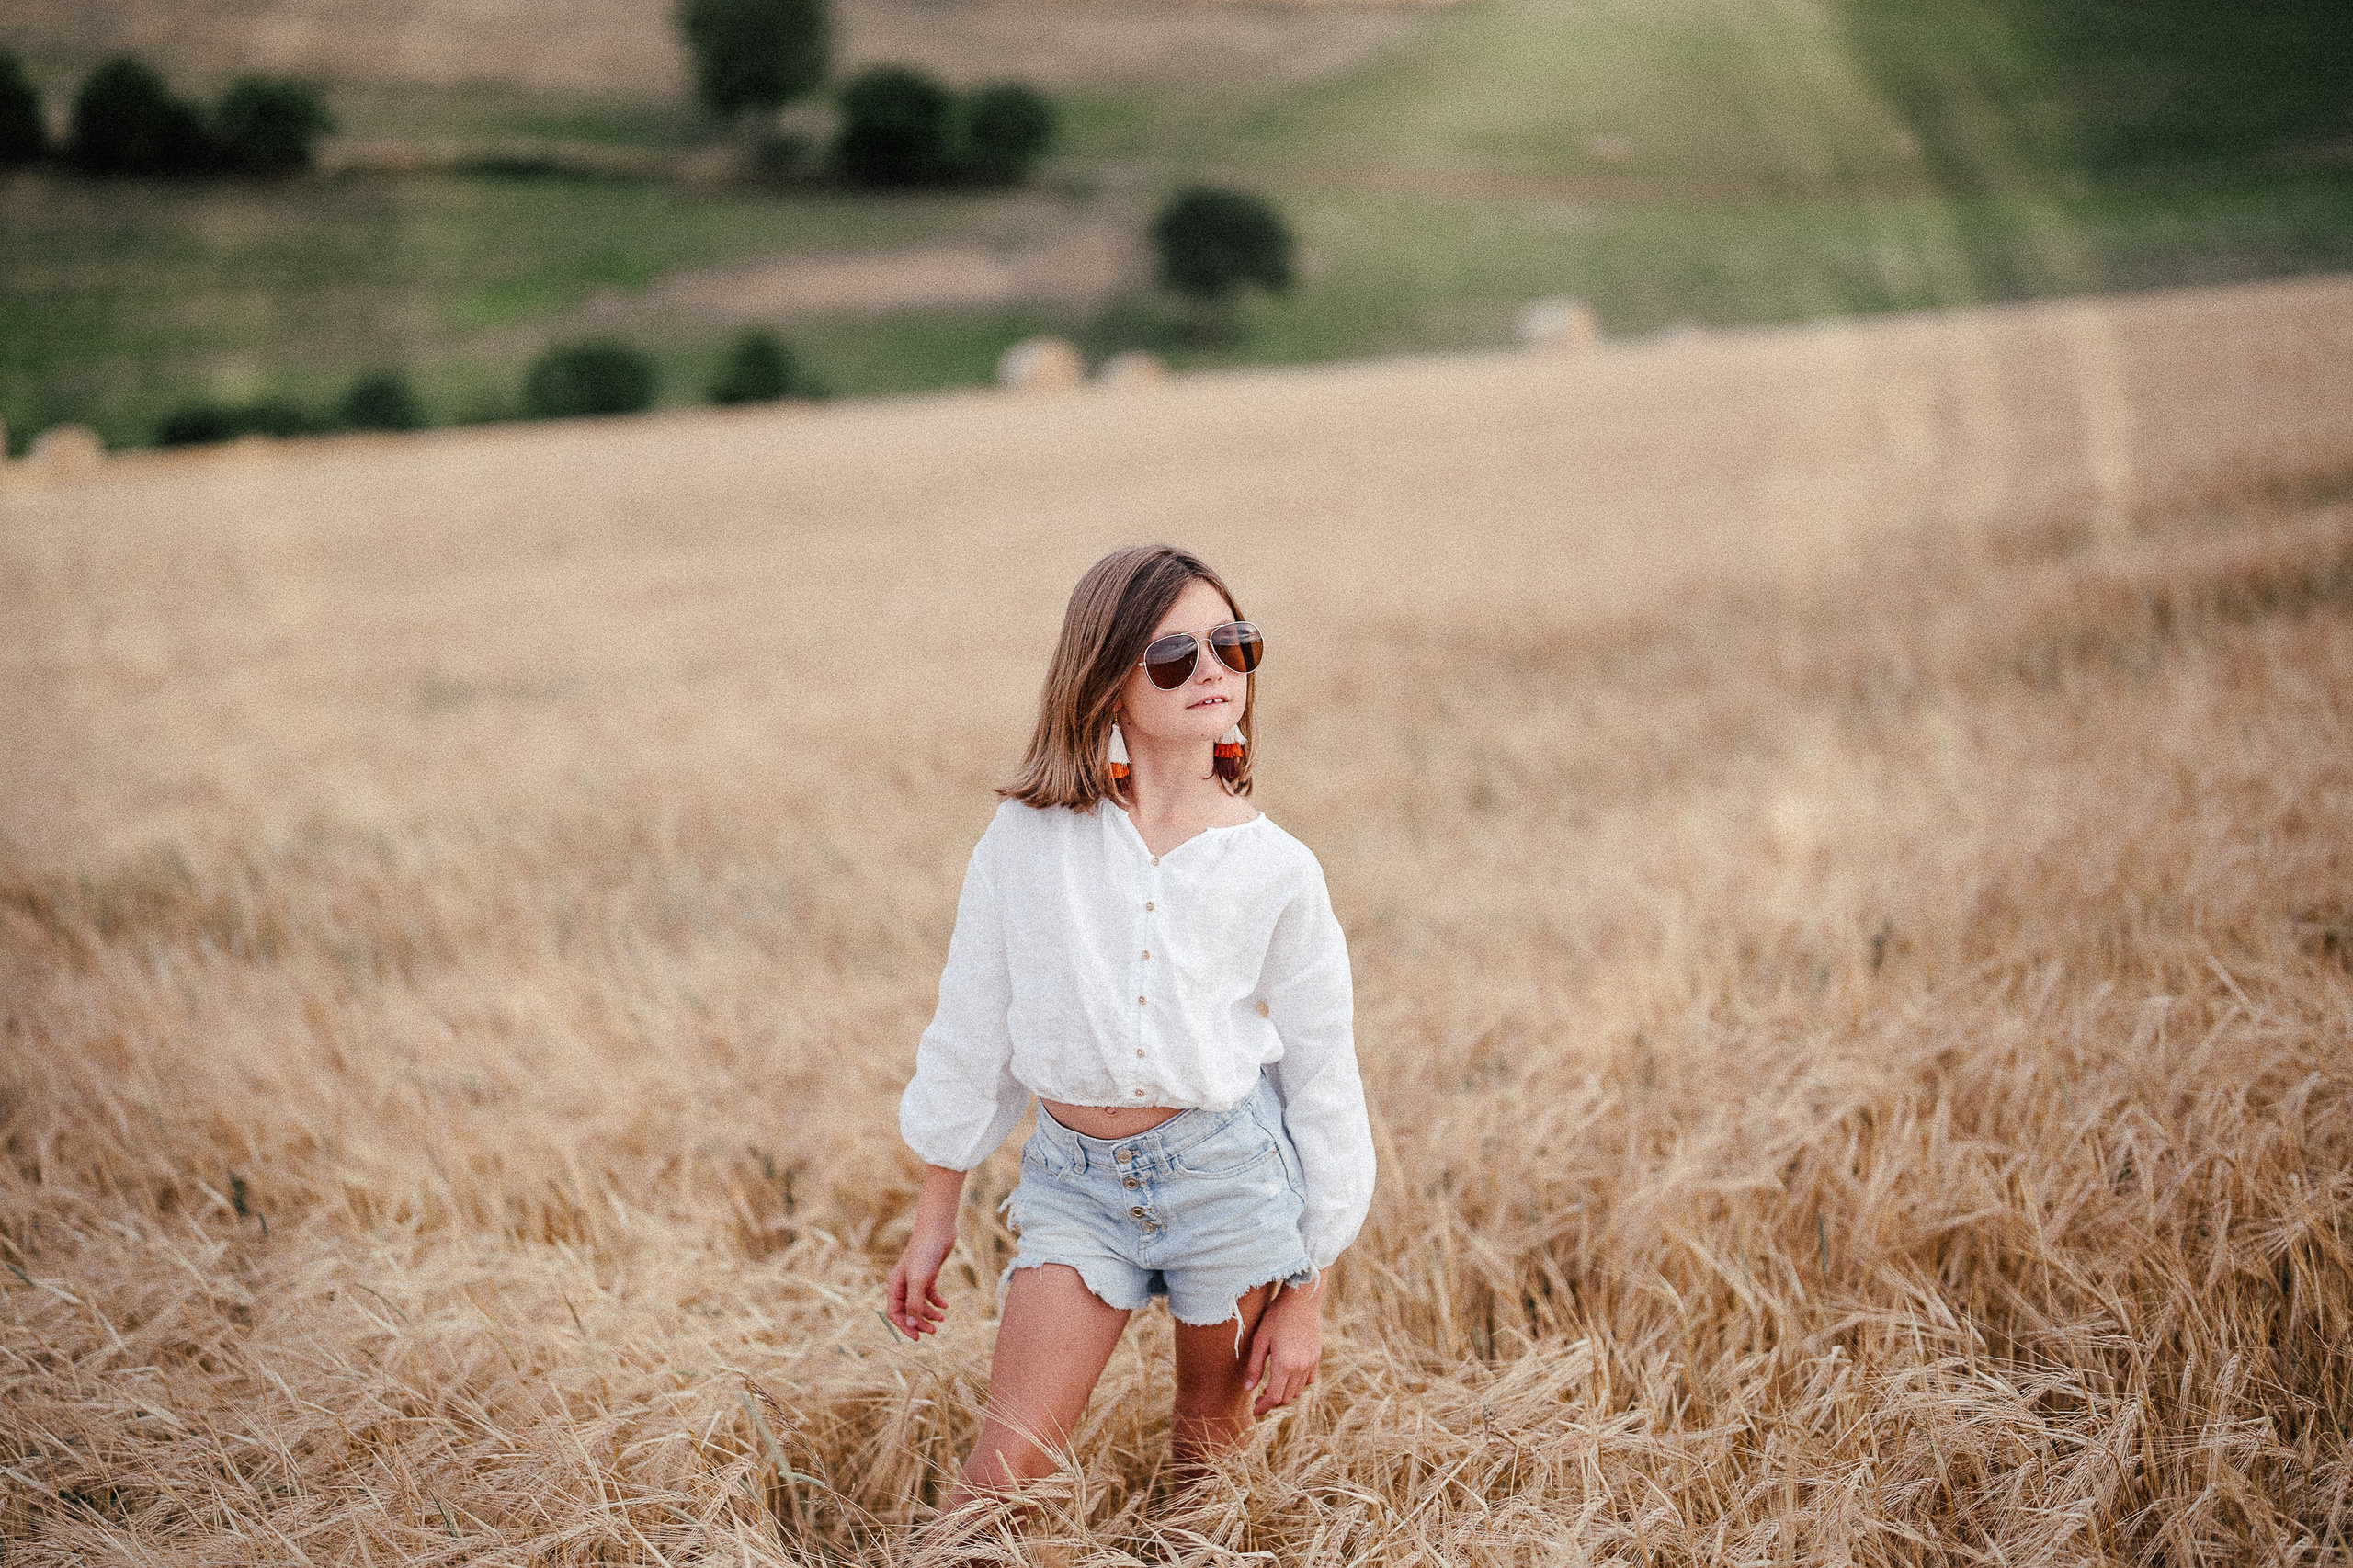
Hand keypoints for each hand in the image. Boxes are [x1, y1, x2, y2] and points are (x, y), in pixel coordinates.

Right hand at [885, 1224, 954, 1338]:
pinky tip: (945, 1305)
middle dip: (919, 1322)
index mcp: (895, 1285)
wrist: (938, 1230)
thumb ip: (914, 1303)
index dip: (904, 1326)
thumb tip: (911, 1324)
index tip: (916, 1338)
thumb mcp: (919, 1281)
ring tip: (942, 1319)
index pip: (895, 1313)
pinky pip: (930, 1294)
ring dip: (929, 1313)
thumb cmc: (925, 1253)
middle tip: (933, 1332)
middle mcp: (903, 1284)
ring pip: (920, 1303)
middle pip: (908, 1310)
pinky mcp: (928, 1274)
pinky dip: (937, 1301)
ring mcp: (916, 1279)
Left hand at [1244, 1276, 1322, 1415]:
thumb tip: (1248, 1389)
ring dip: (1285, 1393)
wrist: (1301, 1299)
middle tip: (1259, 1397)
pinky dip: (1298, 1384)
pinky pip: (1309, 1380)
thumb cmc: (1276, 1316)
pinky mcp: (1316, 1357)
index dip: (1263, 1407)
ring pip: (1298, 1391)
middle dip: (1272, 1402)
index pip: (1274, 1397)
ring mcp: (1311, 1363)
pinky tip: (1288, 1375)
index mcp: (1284, 1365)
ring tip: (1272, 1386)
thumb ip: (1254, 1367)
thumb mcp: (1260, 1340)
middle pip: (1286, 1398)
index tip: (1254, 1410)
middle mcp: (1300, 1367)